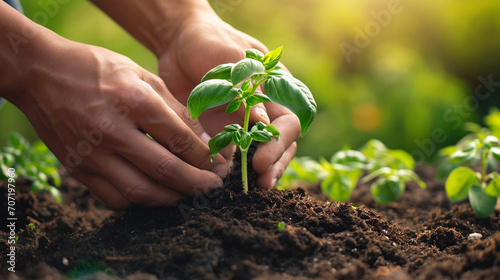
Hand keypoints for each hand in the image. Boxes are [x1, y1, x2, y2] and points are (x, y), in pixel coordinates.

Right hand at [10, 36, 227, 208]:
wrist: (41, 74)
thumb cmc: (98, 70)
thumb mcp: (142, 76)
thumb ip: (175, 109)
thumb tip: (204, 141)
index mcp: (135, 102)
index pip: (181, 141)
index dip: (206, 158)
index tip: (219, 166)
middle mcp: (114, 132)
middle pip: (166, 171)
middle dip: (197, 184)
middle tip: (213, 188)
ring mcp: (93, 154)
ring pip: (142, 192)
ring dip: (172, 198)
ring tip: (188, 194)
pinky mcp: (78, 169)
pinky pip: (115, 198)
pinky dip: (140, 202)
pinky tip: (154, 193)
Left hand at [157, 6, 300, 188]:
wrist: (180, 41)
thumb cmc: (210, 42)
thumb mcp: (231, 61)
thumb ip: (247, 92)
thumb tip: (264, 125)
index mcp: (277, 88)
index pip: (288, 122)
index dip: (278, 144)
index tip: (261, 161)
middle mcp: (266, 108)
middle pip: (281, 143)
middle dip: (275, 164)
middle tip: (261, 183)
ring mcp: (245, 122)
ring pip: (261, 152)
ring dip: (260, 171)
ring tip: (252, 189)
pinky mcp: (224, 130)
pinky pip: (234, 153)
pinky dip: (233, 168)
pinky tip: (226, 180)